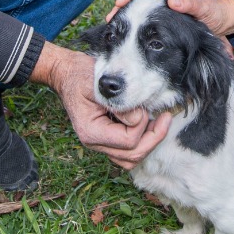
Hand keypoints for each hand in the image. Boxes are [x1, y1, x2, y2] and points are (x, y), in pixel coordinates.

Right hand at [34, 46, 170, 168]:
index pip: (128, 141)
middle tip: (166, 118)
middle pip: (132, 156)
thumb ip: (118, 102)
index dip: (141, 126)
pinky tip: (149, 125)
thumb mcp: (99, 84)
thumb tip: (139, 118)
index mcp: (91, 132)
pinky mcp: (107, 140)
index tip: (142, 107)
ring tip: (158, 123)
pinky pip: (128, 152)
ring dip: (149, 142)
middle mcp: (95, 143)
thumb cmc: (80, 76)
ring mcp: (101, 144)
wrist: (67, 74)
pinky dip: (142, 142)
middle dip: (154, 138)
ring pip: (131, 159)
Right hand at [113, 0, 233, 38]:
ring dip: (127, 18)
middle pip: (139, 0)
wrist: (224, 22)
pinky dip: (135, 27)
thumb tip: (172, 1)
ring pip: (141, 11)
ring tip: (114, 29)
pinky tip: (128, 37)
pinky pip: (147, 21)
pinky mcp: (165, 22)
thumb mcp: (205, 9)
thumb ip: (191, 5)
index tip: (120, 3)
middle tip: (110, 20)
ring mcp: (165, 11)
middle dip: (123, 8)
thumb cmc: (215, 13)